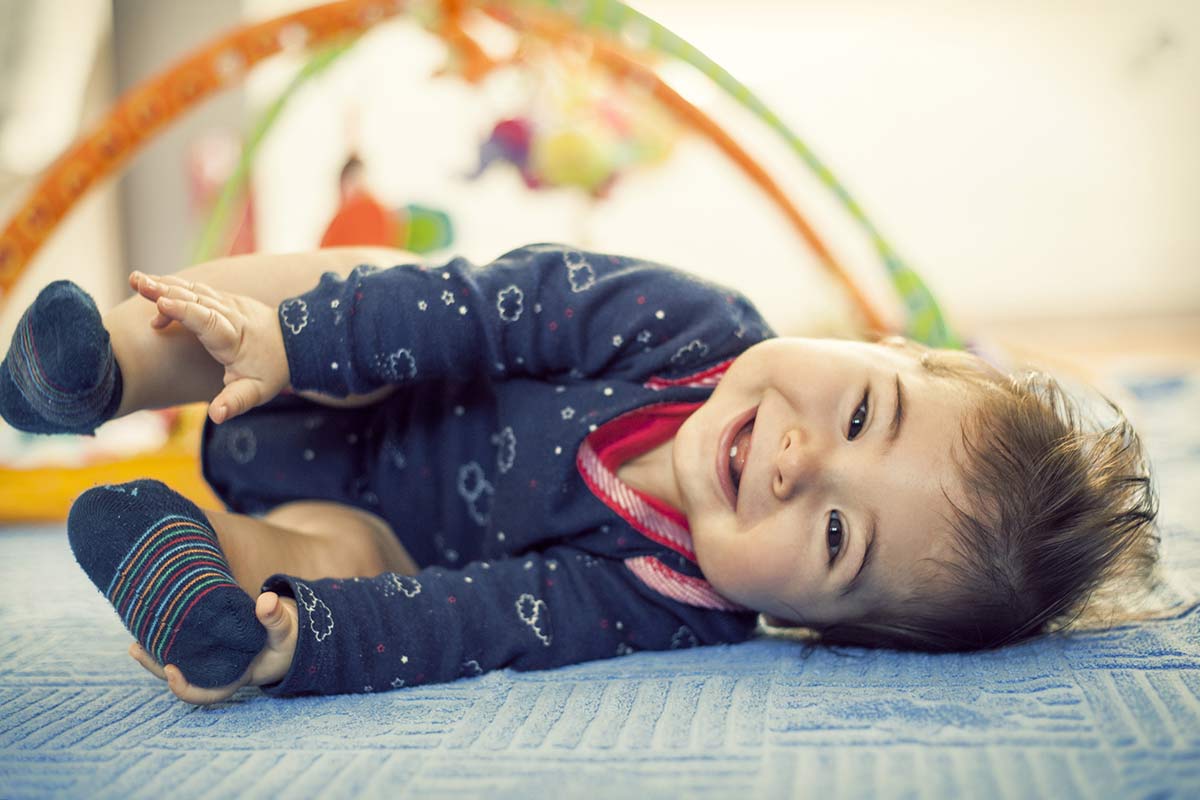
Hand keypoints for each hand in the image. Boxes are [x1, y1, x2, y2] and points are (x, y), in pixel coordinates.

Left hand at [128, 592, 298, 704]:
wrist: (285, 636)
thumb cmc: (284, 640)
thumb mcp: (285, 631)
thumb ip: (275, 618)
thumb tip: (265, 601)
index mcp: (234, 677)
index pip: (204, 693)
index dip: (184, 687)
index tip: (171, 669)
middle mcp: (217, 672)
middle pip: (181, 678)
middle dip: (156, 666)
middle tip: (135, 648)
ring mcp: (210, 659)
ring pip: (178, 661)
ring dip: (155, 653)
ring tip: (134, 640)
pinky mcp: (207, 644)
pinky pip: (183, 645)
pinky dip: (168, 638)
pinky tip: (153, 622)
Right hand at [130, 271, 289, 423]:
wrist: (294, 342)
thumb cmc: (271, 369)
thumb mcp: (257, 391)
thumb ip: (235, 402)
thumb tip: (216, 415)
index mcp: (234, 337)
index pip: (207, 320)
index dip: (184, 311)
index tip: (161, 303)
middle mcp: (230, 314)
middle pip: (195, 299)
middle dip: (166, 290)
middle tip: (137, 283)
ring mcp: (226, 303)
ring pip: (194, 290)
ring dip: (165, 284)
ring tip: (136, 279)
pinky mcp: (222, 300)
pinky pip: (195, 290)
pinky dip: (173, 287)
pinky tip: (151, 289)